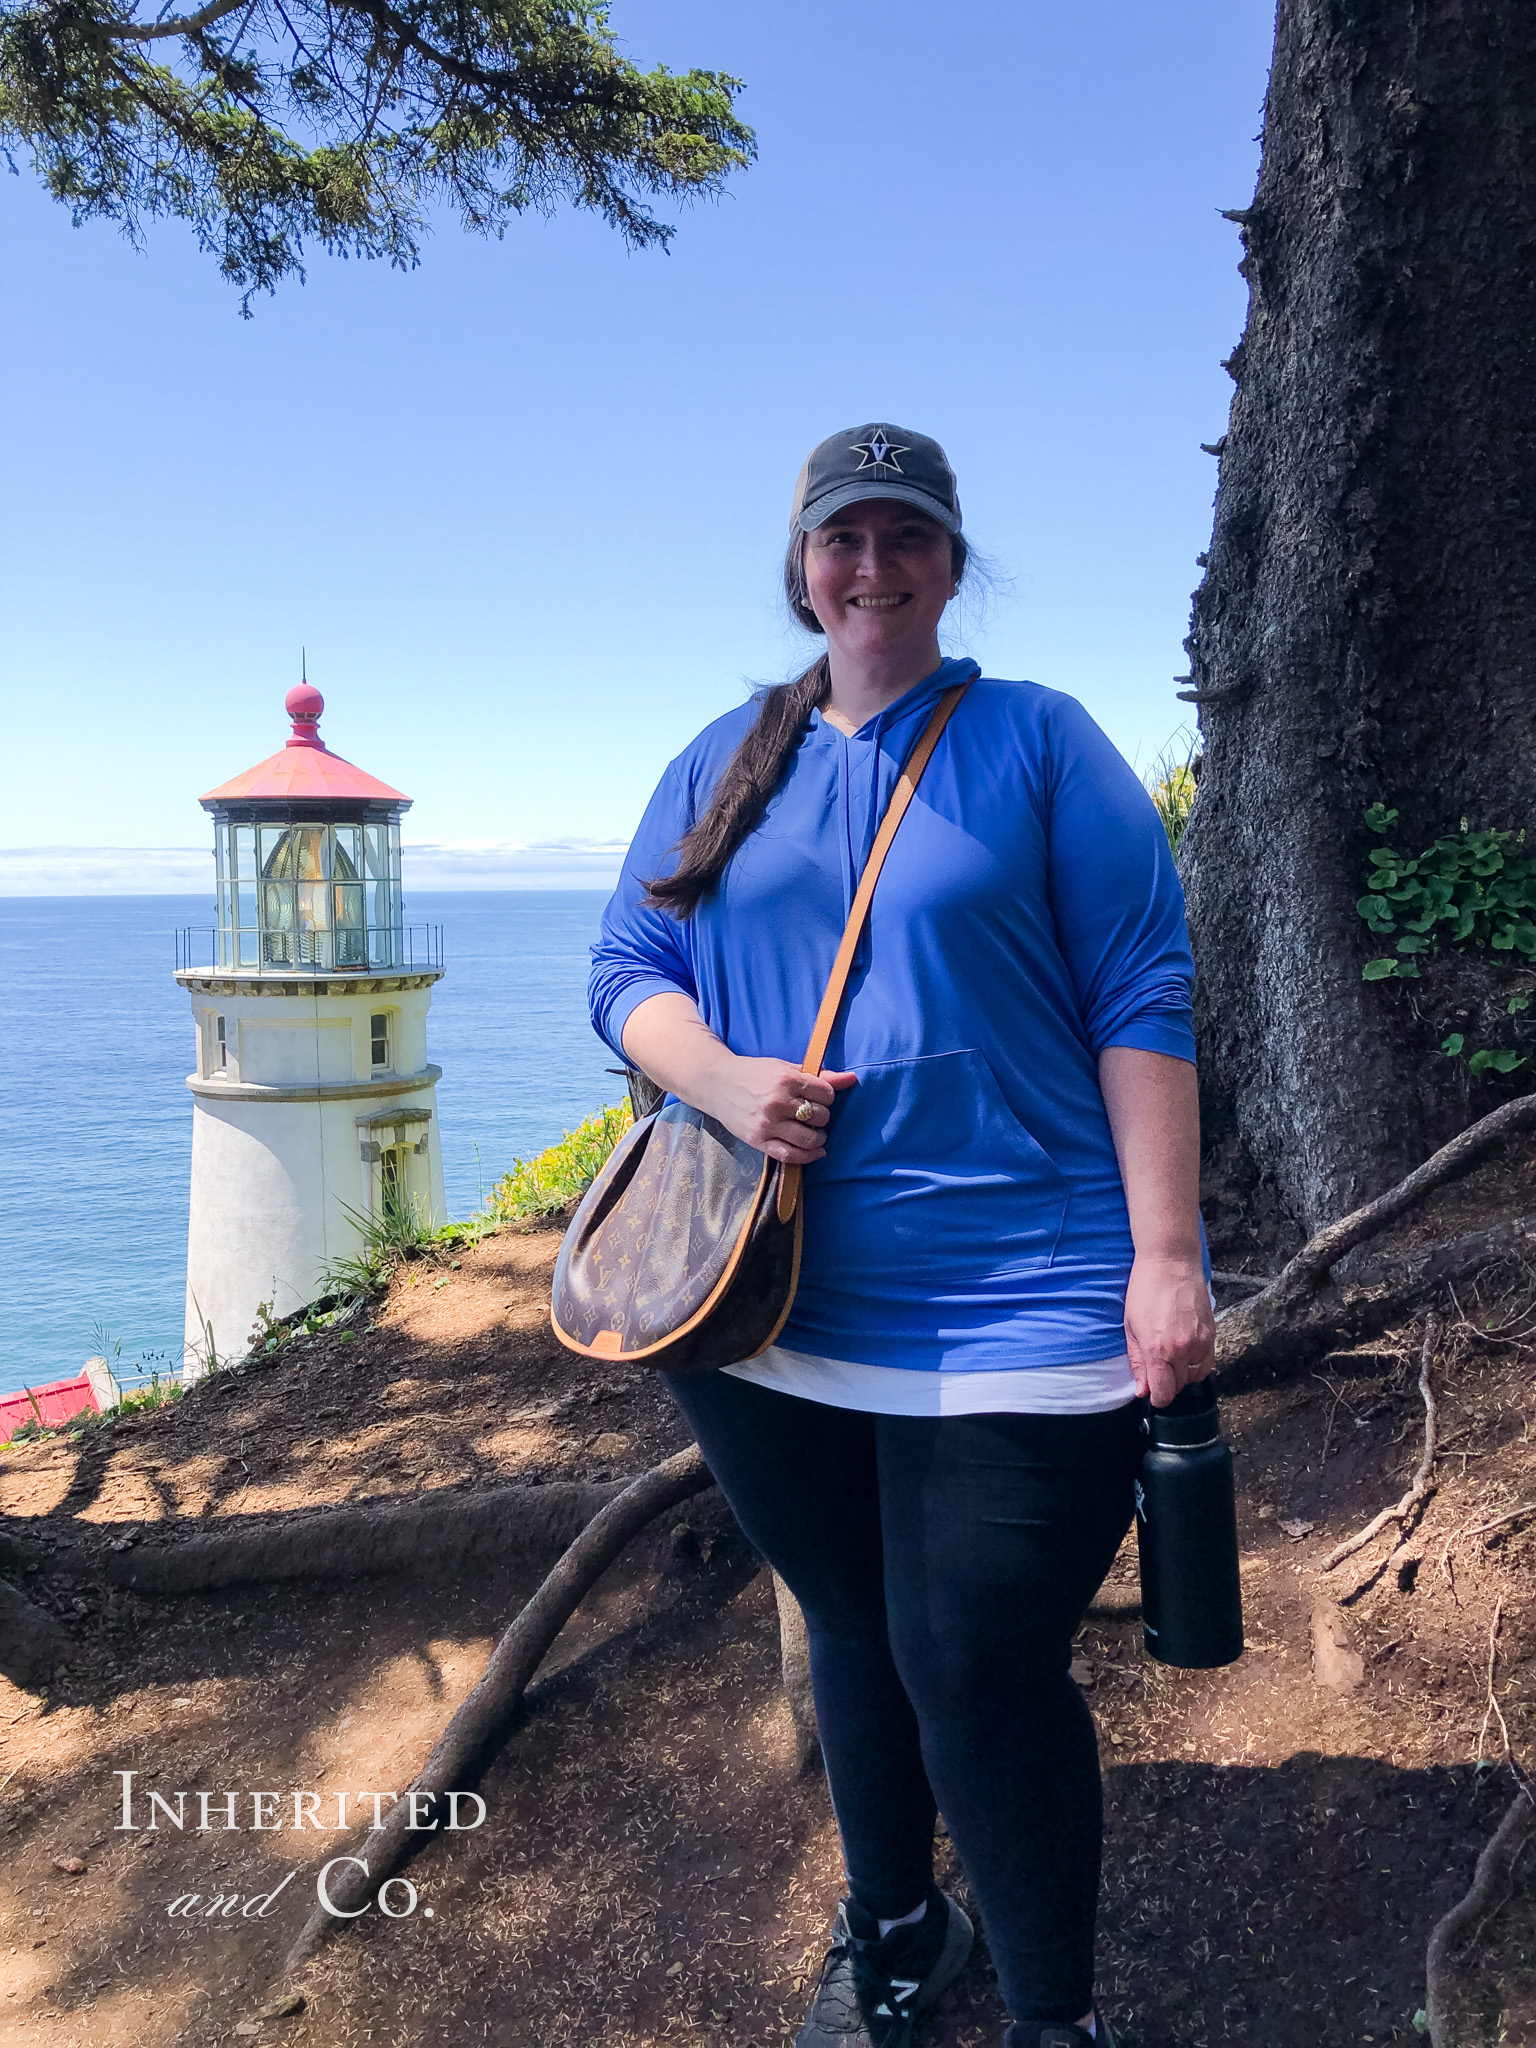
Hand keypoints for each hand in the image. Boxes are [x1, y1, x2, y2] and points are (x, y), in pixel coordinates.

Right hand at [701, 1056, 857, 1163]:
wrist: (716, 1084)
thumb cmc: (753, 1073)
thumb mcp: (785, 1068)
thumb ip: (819, 1075)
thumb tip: (852, 1079)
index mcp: (786, 1079)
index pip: (826, 1094)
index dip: (826, 1097)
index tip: (819, 1097)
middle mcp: (778, 1102)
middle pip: (820, 1117)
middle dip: (821, 1116)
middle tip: (812, 1114)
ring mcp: (768, 1124)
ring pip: (810, 1138)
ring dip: (818, 1137)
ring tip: (814, 1132)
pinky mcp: (759, 1140)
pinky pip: (791, 1155)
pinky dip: (808, 1156)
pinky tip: (814, 1151)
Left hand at [1124, 1252, 1215, 1408]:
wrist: (1170, 1263)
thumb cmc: (1144, 1291)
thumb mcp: (1131, 1327)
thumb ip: (1138, 1362)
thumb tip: (1143, 1390)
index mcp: (1158, 1350)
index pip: (1164, 1392)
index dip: (1157, 1398)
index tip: (1152, 1395)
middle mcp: (1183, 1350)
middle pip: (1179, 1386)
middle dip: (1167, 1385)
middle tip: (1157, 1372)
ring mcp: (1201, 1342)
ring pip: (1195, 1376)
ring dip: (1183, 1375)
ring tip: (1170, 1361)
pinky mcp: (1212, 1334)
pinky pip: (1207, 1362)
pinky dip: (1197, 1365)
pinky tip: (1185, 1353)